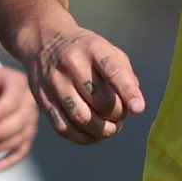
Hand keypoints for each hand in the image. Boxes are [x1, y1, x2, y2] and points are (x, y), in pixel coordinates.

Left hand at [0, 64, 37, 171]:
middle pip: (22, 120)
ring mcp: (30, 119)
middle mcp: (29, 101)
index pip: (13, 99)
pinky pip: (23, 150)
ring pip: (23, 137)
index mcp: (17, 83)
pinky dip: (10, 161)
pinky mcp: (26, 135)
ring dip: (3, 146)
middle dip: (1, 131)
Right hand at [26, 28, 144, 145]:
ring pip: (82, 119)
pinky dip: (83, 138)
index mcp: (93, 48)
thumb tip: (134, 105)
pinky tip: (93, 134)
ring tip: (110, 128)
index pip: (113, 71)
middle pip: (100, 101)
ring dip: (102, 131)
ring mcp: (54, 83)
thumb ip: (124, 75)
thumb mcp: (107, 50)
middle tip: (120, 116)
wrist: (43, 42)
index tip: (138, 108)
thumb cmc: (85, 51)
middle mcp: (71, 64)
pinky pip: (64, 128)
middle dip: (117, 115)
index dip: (127, 91)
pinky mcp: (43, 100)